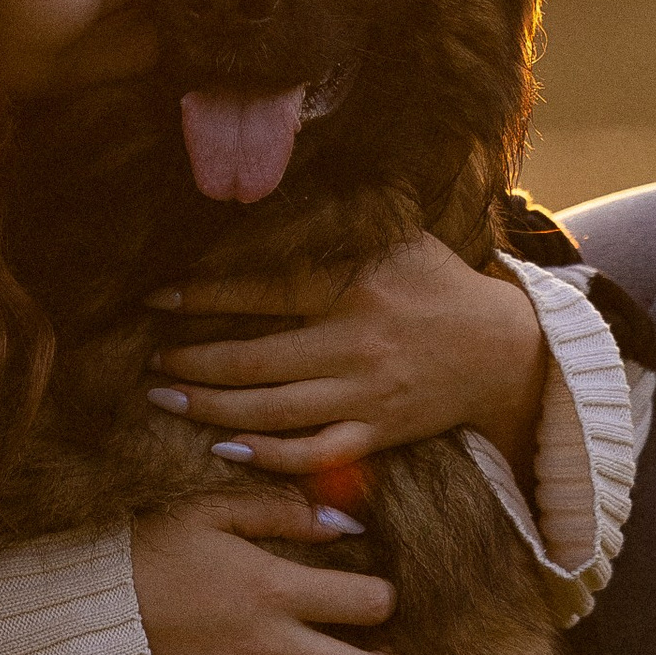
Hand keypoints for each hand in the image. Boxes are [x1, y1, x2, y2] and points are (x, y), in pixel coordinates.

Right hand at [130, 488, 400, 654]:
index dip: (382, 598)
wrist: (82, 615)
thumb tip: (340, 521)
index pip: (371, 604)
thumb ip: (277, 511)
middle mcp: (272, 648)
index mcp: (275, 588)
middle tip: (376, 650)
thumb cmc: (146, 554)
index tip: (369, 596)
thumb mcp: (206, 512)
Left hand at [143, 233, 548, 480]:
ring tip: (165, 400)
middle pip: (253, 361)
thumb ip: (338, 224)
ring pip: (272, 412)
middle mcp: (355, 344)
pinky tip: (225, 448)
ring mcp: (365, 394)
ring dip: (209, 410)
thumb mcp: (396, 238)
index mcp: (353, 288)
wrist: (505, 351)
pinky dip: (266, 457)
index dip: (200, 297)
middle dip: (191, 364)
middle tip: (150, 363)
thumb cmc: (439, 285)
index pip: (260, 291)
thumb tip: (272, 198)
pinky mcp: (377, 433)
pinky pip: (312, 455)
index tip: (155, 300)